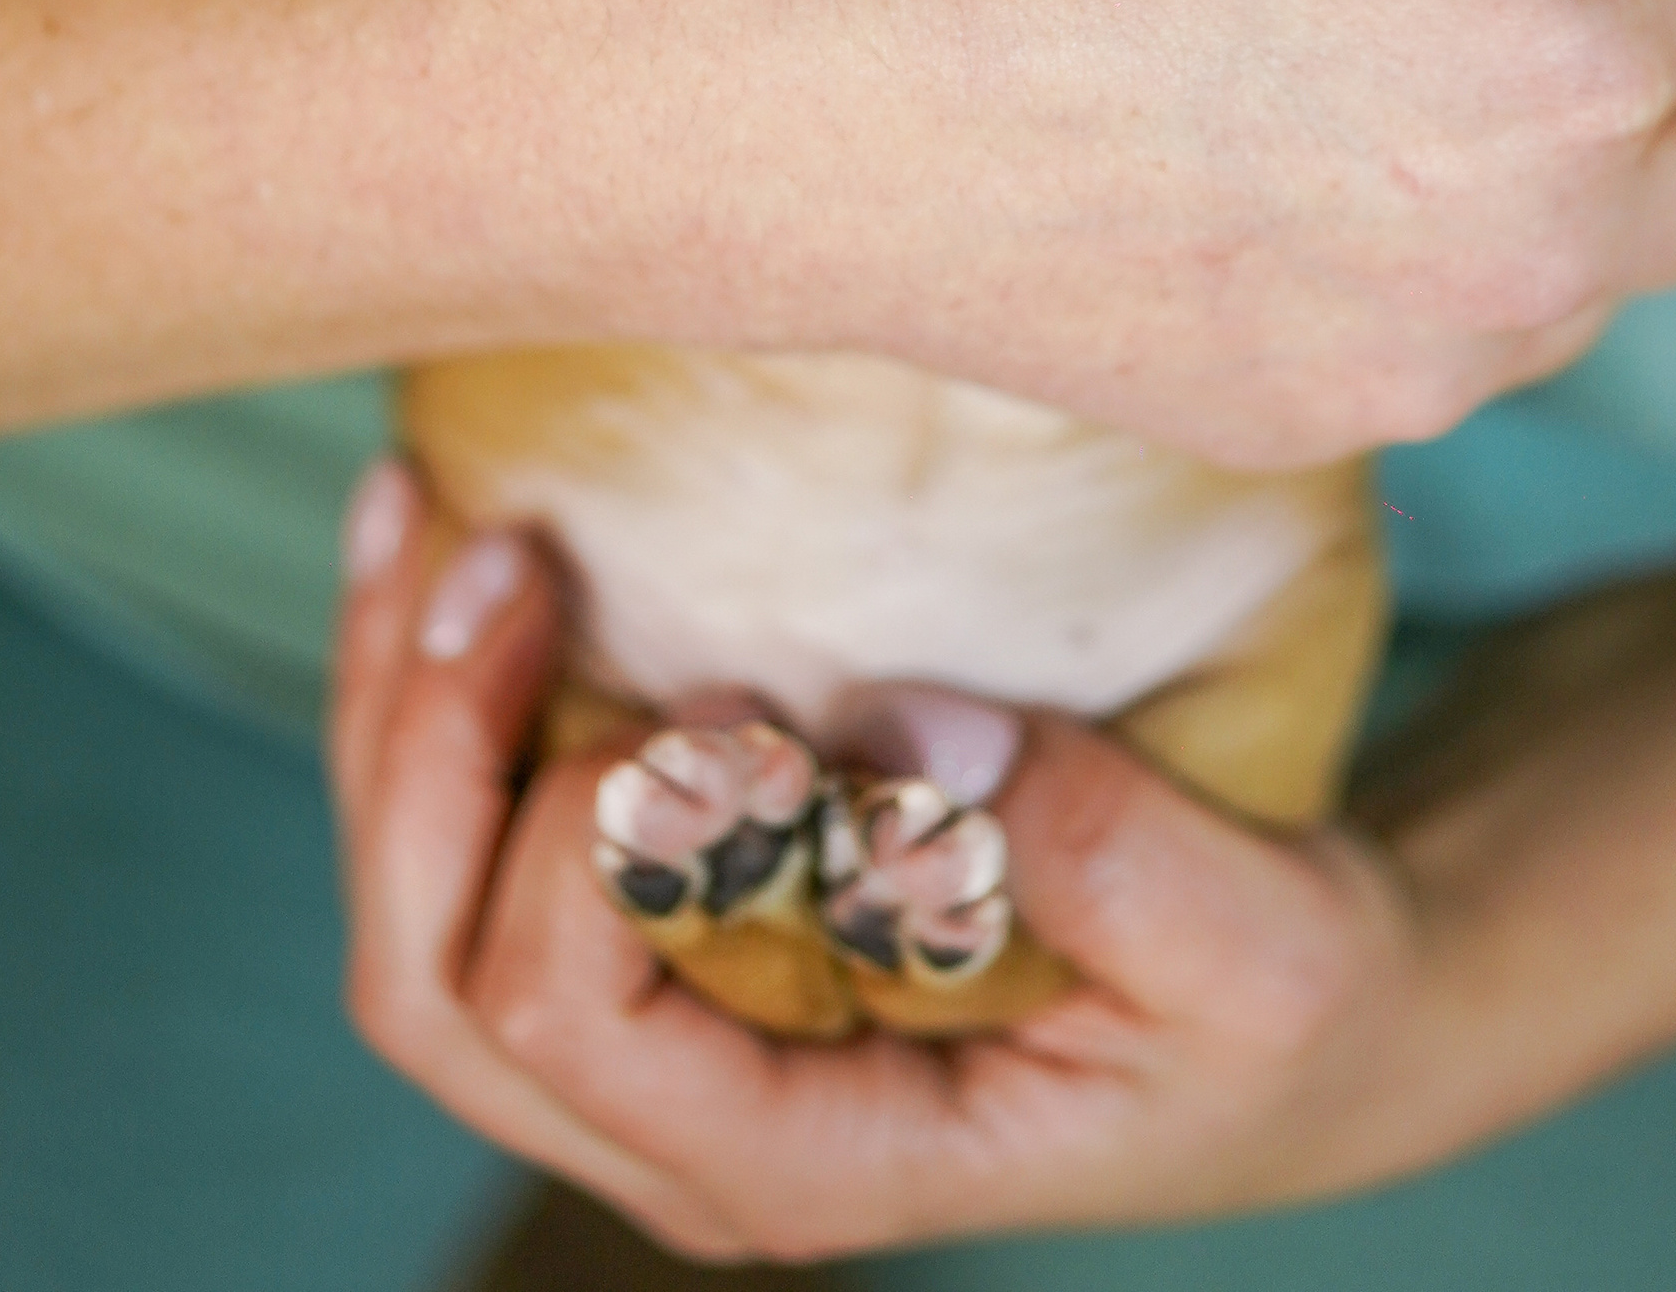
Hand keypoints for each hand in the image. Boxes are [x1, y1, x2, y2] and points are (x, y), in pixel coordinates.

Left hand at [331, 471, 1482, 1262]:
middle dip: (424, 765)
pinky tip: (431, 538)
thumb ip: (1111, 854)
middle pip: (432, 987)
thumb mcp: (1257, 948)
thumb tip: (901, 725)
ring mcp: (651, 1042)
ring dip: (392, 713)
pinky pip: (470, 844)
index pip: (577, 1026)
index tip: (719, 695)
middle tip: (503, 560)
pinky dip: (424, 696)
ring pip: (413, 916)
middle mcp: (688, 1124)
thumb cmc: (1271, 1006)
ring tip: (426, 516)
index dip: (582, 844)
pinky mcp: (657, 941)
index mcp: (811, 1158)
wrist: (1283, 1032)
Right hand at [600, 0, 1675, 464]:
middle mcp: (1537, 249)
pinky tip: (1249, 163)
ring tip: (1341, 63)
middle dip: (1645, 41)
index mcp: (1564, 52)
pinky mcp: (1312, 428)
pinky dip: (1418, 260)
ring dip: (1548, 165)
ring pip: (1607, 262)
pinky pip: (1454, 342)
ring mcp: (1423, 368)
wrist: (783, 99)